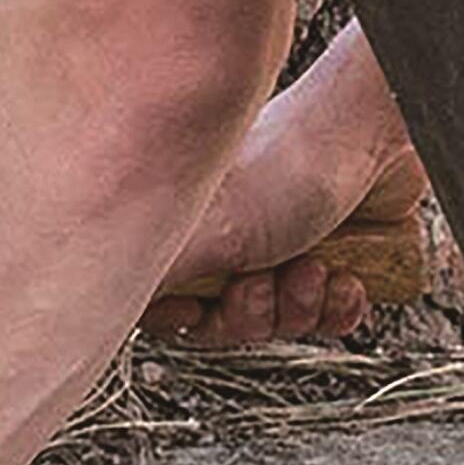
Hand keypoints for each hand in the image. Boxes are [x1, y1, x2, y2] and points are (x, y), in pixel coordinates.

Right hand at [145, 140, 429, 348]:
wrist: (370, 138)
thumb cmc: (285, 164)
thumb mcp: (202, 234)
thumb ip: (150, 283)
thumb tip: (93, 309)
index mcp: (187, 234)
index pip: (167, 309)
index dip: (188, 322)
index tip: (201, 311)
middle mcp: (232, 245)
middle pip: (228, 326)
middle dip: (255, 311)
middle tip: (265, 276)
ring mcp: (285, 254)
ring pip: (283, 325)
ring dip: (302, 303)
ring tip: (312, 263)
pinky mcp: (334, 262)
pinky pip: (331, 319)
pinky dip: (341, 304)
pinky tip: (343, 273)